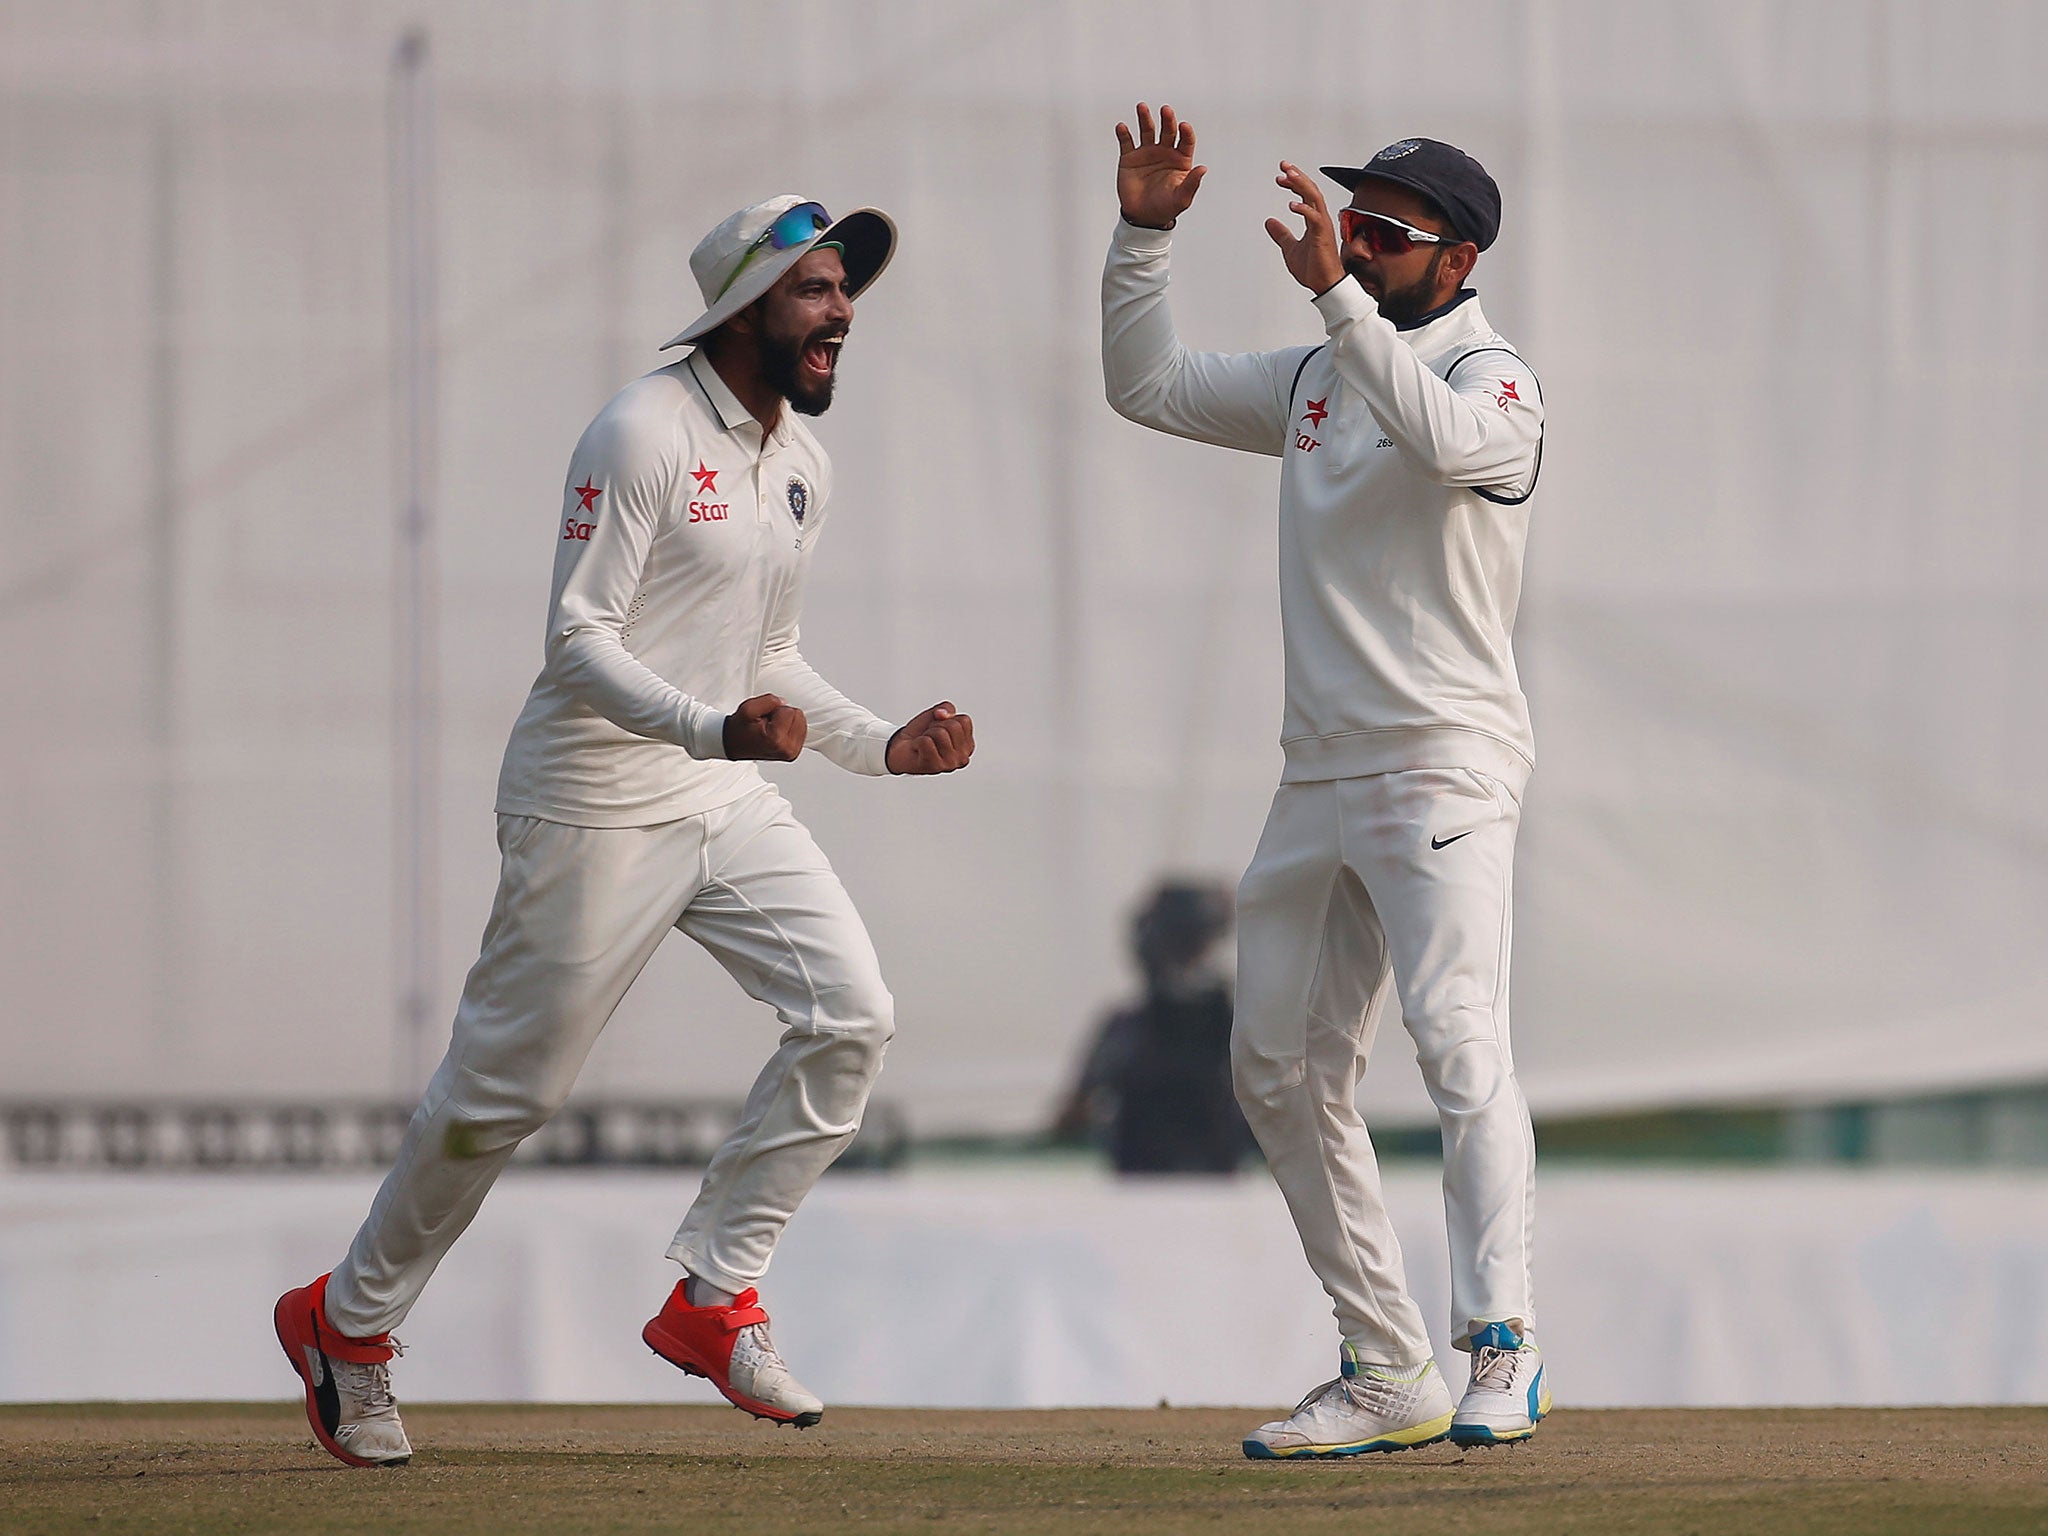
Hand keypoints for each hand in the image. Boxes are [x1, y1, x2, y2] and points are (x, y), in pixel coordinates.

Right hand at [724, 693, 806, 760]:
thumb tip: (784, 703)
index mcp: (777, 739)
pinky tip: (776, 733)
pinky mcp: (794, 753)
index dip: (775, 710)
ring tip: (771, 728)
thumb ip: (769, 701)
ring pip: (801, 722)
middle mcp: (787, 749)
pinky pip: (800, 730)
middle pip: (798, 715)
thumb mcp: (748, 708)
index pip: (789, 710)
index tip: (763, 720)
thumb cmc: (740, 728)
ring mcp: (792, 752)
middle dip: (783, 715)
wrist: (735, 744)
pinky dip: (789, 728)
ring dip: (786, 721)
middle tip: (767, 723)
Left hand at [886, 701, 974, 774]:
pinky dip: (917, 742)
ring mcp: (949, 764)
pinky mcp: (934, 767)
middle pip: (953, 726)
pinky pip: (925, 741)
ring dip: (927, 734)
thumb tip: (943, 714)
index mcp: (967, 745)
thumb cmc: (921, 734)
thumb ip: (947, 708)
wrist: (900, 749)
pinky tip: (918, 750)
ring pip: (940, 733)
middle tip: (930, 736)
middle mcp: (962, 757)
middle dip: (937, 726)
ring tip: (924, 743)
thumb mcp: (937, 714)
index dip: (947, 719)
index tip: (939, 728)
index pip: (964, 720)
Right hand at [1114, 102, 1206, 228]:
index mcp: (1180, 159)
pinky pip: (1127, 142)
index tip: (1183, 126)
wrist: (1143, 217)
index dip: (1186, 132)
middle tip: (1166, 110)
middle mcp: (1165, 151)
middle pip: (1167, 130)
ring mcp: (1147, 152)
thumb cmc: (1166, 207)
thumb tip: (1203, 168)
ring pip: (1147, 130)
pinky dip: (1124, 133)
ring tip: (1142, 107)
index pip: (1186, 140)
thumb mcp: (1182, 198)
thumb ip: (1192, 182)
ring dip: (1145, 118)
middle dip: (1167, 120)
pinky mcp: (1130, 157)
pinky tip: (1122, 127)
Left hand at [1264, 161, 1344, 294]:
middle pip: (1310, 190)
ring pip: (1314, 198)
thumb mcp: (1290, 248)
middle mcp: (1320, 219)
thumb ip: (1281, 234)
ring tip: (1289, 175)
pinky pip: (1314, 218)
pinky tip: (1291, 205)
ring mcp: (1322, 226)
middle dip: (1297, 176)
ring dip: (1301, 185)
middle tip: (1284, 165)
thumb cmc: (1313, 268)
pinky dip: (1304, 209)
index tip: (1280, 177)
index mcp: (1314, 220)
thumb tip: (1269, 222)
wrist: (1325, 284)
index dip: (1293, 183)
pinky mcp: (1322, 235)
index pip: (1305, 195)